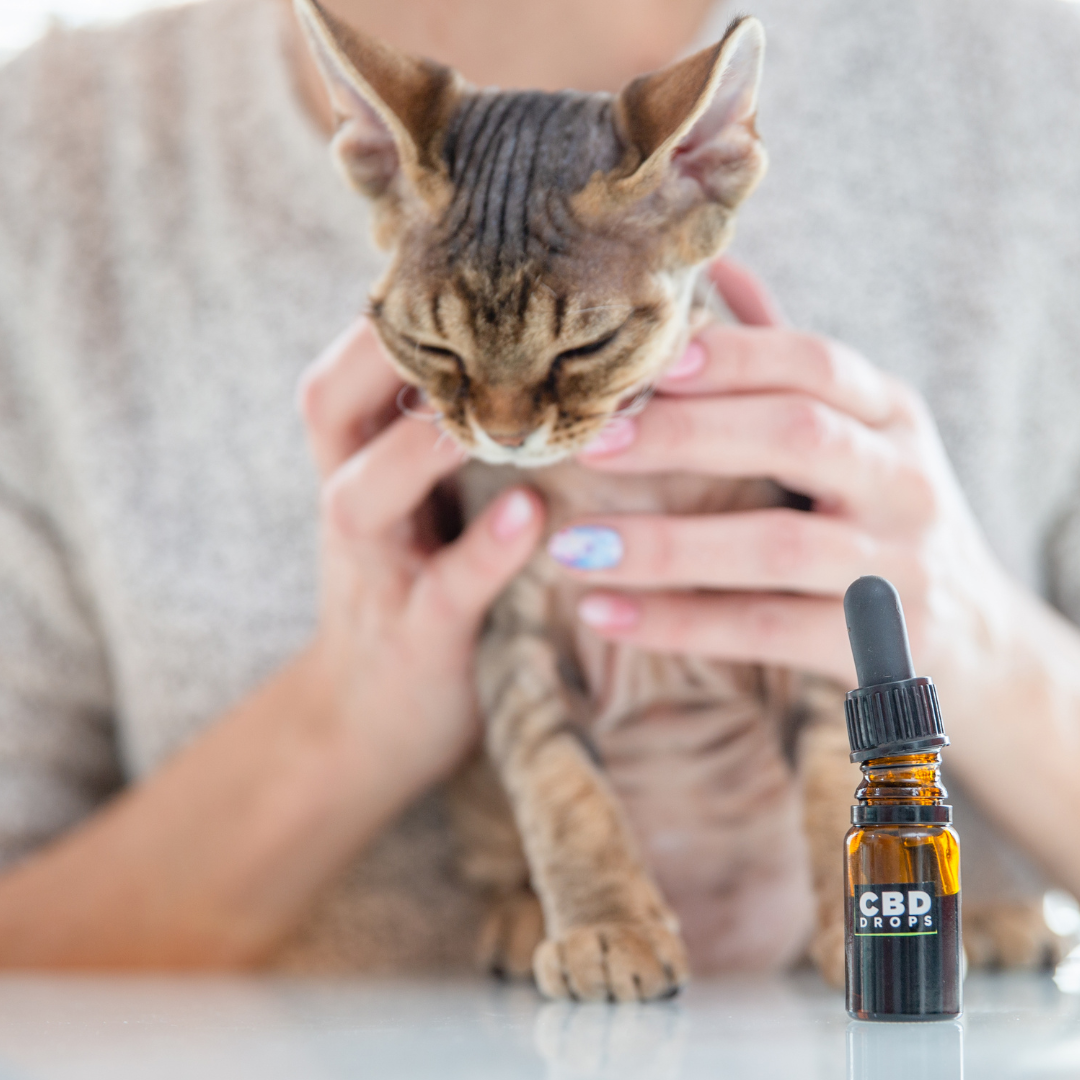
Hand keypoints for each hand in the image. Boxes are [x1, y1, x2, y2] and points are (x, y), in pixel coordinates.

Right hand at [298, 319, 543, 793]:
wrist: (370, 722)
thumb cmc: (417, 584)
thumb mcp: (419, 499)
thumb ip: (449, 427)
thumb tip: (532, 338)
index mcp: (353, 455)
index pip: (356, 357)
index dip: (408, 298)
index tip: (482, 242)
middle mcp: (347, 498)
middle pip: (331, 400)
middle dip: (392, 346)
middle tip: (476, 292)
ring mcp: (370, 570)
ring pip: (368, 489)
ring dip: (428, 442)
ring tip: (500, 398)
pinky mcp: (411, 637)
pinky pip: (442, 589)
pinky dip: (482, 552)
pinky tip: (529, 516)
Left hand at [551, 258, 1015, 694]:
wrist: (978, 641)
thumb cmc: (883, 518)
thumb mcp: (860, 435)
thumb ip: (788, 365)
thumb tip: (718, 264)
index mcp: (892, 415)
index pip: (814, 362)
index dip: (731, 356)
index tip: (643, 363)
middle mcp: (905, 480)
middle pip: (797, 436)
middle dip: (684, 436)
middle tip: (587, 445)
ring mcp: (900, 566)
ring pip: (776, 546)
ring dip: (663, 546)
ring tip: (570, 549)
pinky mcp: (885, 648)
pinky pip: (766, 630)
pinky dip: (678, 623)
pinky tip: (601, 615)